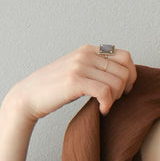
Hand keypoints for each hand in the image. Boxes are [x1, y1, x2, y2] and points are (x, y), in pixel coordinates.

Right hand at [6, 44, 136, 122]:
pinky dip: (108, 104)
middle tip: (114, 100)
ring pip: (117, 82)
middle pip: (124, 70)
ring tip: (105, 105)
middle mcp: (85, 54)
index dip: (131, 75)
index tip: (124, 89)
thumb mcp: (77, 70)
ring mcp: (80, 66)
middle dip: (125, 89)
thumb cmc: (54, 88)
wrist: (29, 96)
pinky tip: (102, 110)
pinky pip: (105, 92)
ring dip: (116, 98)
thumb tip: (122, 75)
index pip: (125, 57)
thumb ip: (95, 68)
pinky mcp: (75, 81)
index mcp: (88, 50)